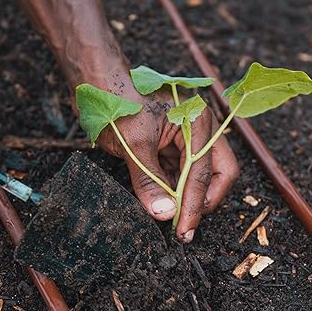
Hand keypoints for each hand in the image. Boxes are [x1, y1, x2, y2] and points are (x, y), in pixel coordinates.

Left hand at [90, 70, 238, 241]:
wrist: (95, 81)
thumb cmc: (118, 100)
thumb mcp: (134, 144)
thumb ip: (149, 181)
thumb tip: (164, 213)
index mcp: (198, 122)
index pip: (204, 172)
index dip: (195, 204)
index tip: (184, 229)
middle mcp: (197, 130)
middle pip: (216, 173)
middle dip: (202, 201)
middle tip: (184, 227)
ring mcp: (183, 138)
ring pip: (196, 175)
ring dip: (185, 198)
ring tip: (171, 220)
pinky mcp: (166, 146)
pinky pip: (176, 172)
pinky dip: (171, 189)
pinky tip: (160, 203)